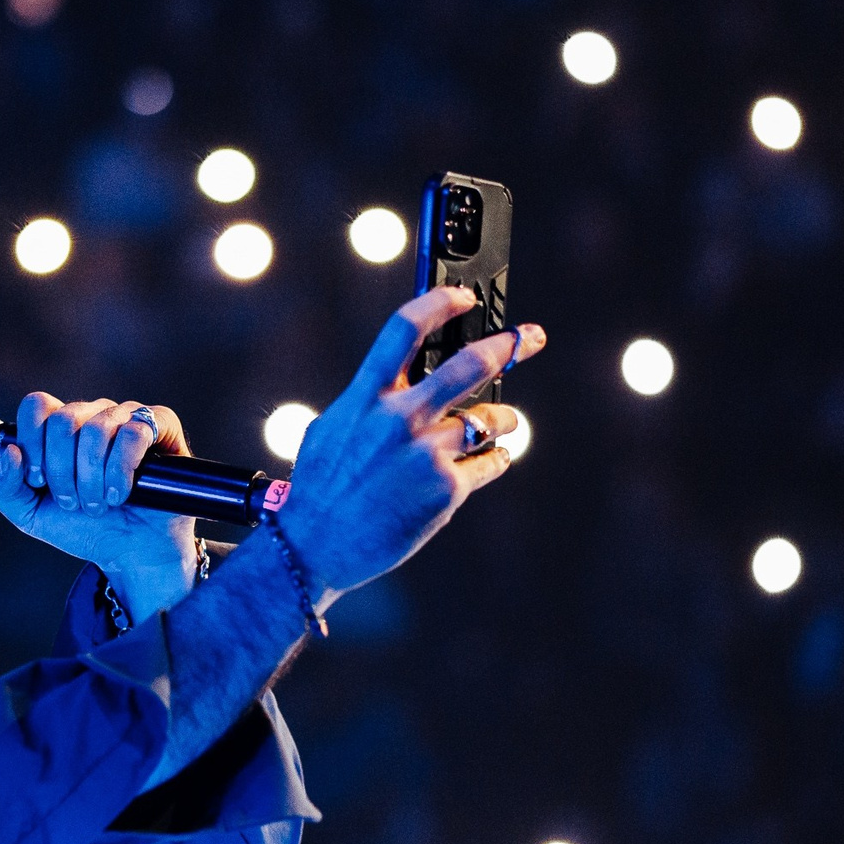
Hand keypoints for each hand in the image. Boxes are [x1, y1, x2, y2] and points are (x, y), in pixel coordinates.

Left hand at [0, 396, 198, 614]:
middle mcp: (93, 415)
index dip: (32, 442)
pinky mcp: (161, 427)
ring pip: (97, 428)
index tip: (37, 480)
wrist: (132, 553)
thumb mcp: (30, 515)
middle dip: (62, 471)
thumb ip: (2, 488)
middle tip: (71, 502)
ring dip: (91, 477)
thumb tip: (11, 453)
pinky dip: (121, 470)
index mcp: (60, 427)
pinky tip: (120, 494)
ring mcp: (128, 418)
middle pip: (64, 420)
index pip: (38, 406)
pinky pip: (134, 432)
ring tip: (98, 505)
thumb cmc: (85, 528)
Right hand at [272, 287, 545, 598]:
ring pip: (492, 419)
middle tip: (530, 337)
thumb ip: (369, 401)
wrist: (314, 546)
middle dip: (508, 345)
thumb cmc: (322, 488)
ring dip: (505, 418)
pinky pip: (491, 463)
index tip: (464, 296)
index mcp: (367, 398)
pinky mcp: (446, 491)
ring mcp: (425, 455)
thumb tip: (406, 383)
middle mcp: (399, 420)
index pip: (404, 330)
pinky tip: (489, 461)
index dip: (439, 303)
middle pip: (468, 365)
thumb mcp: (332, 428)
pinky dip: (495, 459)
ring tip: (506, 421)